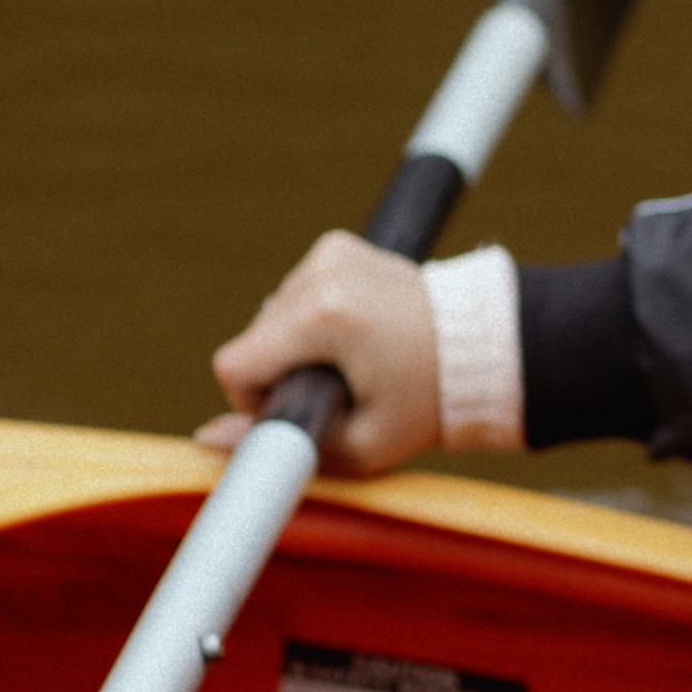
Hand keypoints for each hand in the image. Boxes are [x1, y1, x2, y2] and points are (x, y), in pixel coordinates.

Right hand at [202, 229, 439, 475]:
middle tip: (339, 387)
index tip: (301, 405)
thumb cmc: (426, 403)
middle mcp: (323, 272)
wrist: (485, 349)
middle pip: (253, 338)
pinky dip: (313, 317)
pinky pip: (296, 293)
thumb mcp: (358, 445)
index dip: (255, 399)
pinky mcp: (339, 245)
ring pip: (272, 315)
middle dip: (281, 371)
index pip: (235, 363)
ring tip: (355, 360)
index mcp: (325, 315)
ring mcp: (331, 252)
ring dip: (297, 343)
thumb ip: (279, 446)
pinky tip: (355, 333)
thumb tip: (206, 438)